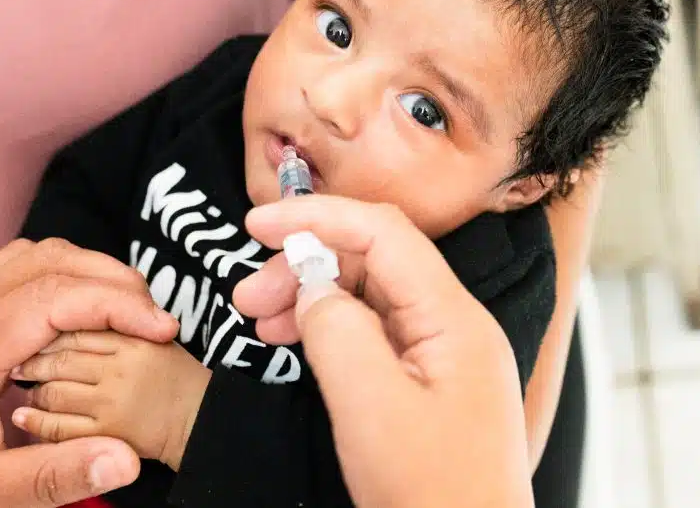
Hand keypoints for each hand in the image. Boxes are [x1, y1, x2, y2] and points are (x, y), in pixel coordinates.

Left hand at [0, 238, 178, 507]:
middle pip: (43, 261)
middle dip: (111, 280)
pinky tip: (85, 324)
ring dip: (88, 274)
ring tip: (128, 316)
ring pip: (32, 260)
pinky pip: (21, 280)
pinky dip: (66, 284)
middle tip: (155, 322)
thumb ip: (49, 478)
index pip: (48, 297)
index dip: (114, 304)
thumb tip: (126, 460)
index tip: (162, 330)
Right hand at [237, 197, 534, 507]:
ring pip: (369, 295)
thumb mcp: (371, 408)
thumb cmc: (432, 493)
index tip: (257, 225)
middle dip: (305, 264)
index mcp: (453, 317)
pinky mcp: (428, 379)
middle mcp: (453, 323)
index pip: (383, 233)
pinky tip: (292, 340)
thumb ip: (337, 332)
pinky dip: (328, 329)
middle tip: (246, 296)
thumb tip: (313, 290)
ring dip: (311, 296)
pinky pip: (374, 332)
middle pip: (373, 261)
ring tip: (259, 320)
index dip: (318, 218)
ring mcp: (443, 352)